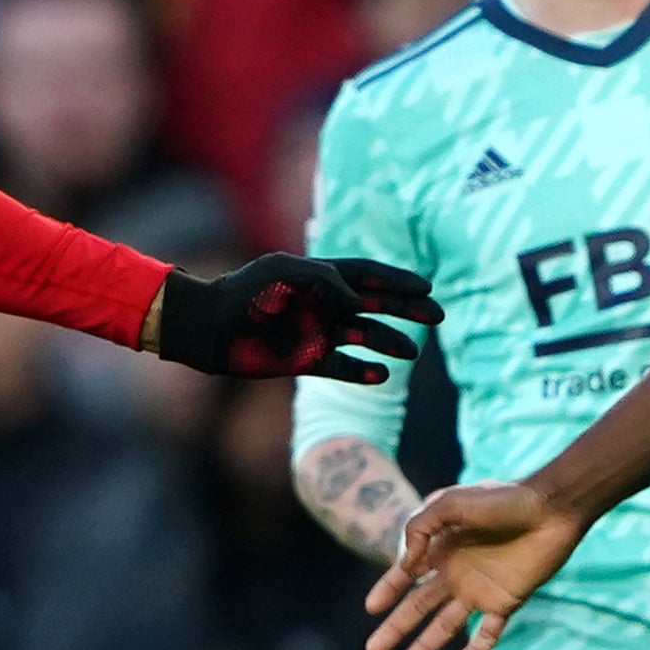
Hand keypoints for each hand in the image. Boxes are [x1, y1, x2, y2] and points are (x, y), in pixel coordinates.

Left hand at [154, 254, 437, 379]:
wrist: (212, 329)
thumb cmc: (246, 294)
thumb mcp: (286, 274)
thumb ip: (326, 279)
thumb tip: (360, 300)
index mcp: (320, 277)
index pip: (368, 275)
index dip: (398, 280)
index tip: (427, 286)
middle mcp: (324, 304)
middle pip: (376, 305)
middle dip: (406, 310)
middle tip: (437, 316)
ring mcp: (317, 332)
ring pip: (364, 338)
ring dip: (389, 343)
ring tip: (411, 351)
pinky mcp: (306, 360)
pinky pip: (342, 367)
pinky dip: (362, 372)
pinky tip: (382, 375)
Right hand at [366, 480, 585, 649]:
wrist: (551, 509)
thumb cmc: (502, 499)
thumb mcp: (450, 502)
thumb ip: (419, 527)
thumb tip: (406, 565)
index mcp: (440, 549)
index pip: (406, 575)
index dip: (387, 591)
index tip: (371, 609)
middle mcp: (456, 573)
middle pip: (418, 608)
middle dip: (395, 629)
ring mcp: (480, 591)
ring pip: (444, 628)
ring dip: (423, 649)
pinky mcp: (506, 603)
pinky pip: (486, 635)